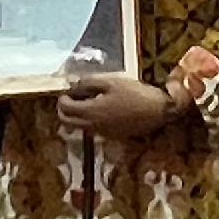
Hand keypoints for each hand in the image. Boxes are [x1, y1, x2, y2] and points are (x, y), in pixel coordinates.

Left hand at [57, 73, 176, 140]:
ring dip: (76, 115)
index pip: (65, 109)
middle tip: (72, 97)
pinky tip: (100, 109)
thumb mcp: (111, 82)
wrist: (156, 111)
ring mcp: (101, 133)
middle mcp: (91, 126)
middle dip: (64, 109)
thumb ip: (89, 83)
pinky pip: (91, 129)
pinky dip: (88, 120)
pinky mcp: (110, 135)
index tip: (68, 90)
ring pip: (78, 127)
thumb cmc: (134, 93)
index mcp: (90, 112)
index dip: (62, 98)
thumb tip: (73, 85)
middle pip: (67, 122)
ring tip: (87, 101)